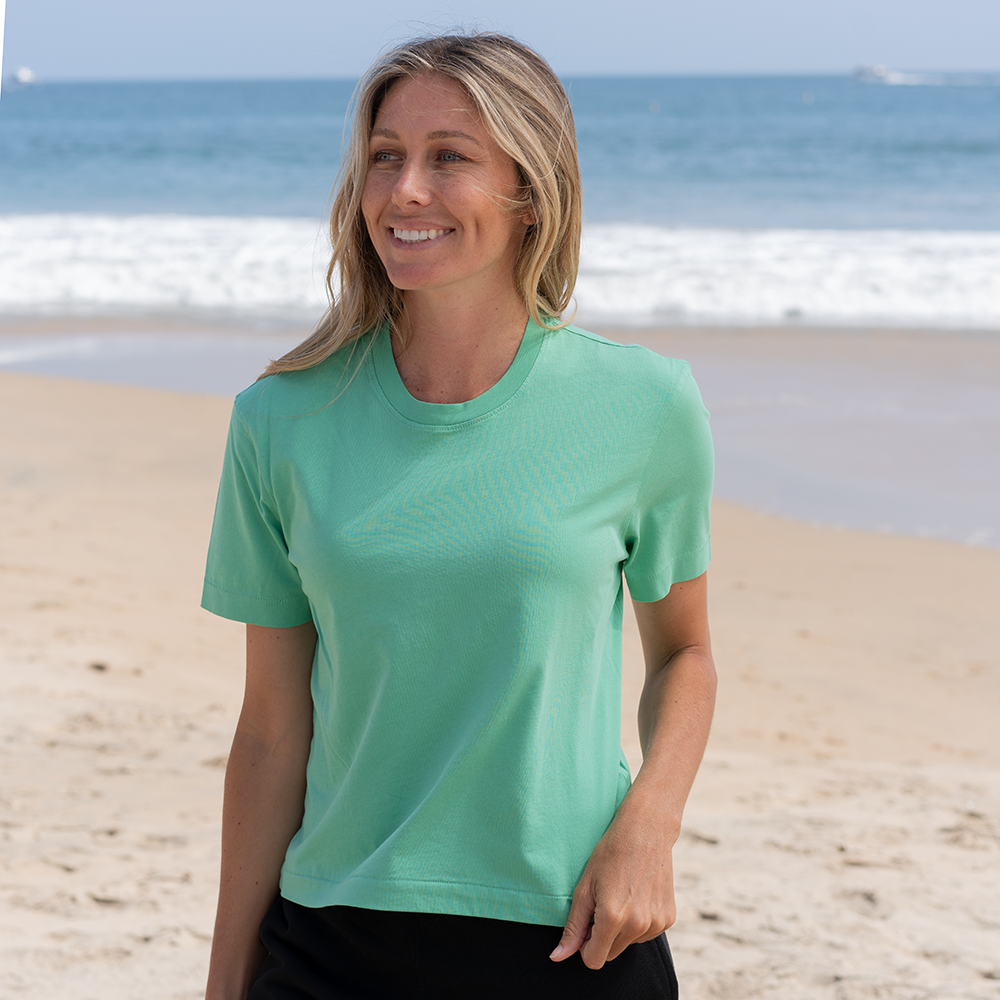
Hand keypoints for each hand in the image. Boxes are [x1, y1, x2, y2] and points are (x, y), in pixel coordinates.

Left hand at [549, 789, 677, 969]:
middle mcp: (637, 925)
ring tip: (621, 895)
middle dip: (602, 937)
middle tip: (602, 904)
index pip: (593, 960)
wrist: (645, 831)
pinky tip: (637, 896)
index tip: (586, 924)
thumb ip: (573, 927)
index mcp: (613, 918)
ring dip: (621, 930)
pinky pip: (646, 934)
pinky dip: (639, 922)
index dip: (585, 945)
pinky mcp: (668, 919)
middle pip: (611, 954)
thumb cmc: (610, 854)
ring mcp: (656, 923)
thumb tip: (557, 957)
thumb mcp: (584, 888)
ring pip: (629, 944)